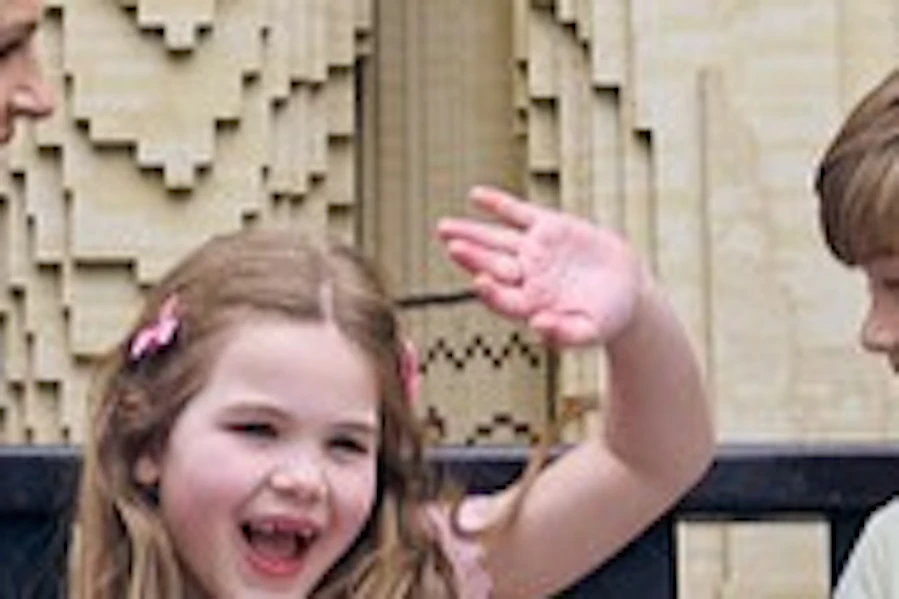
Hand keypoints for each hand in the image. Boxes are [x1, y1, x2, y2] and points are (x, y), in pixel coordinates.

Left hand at [436, 186, 645, 346]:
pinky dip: (498, 203)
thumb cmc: (606, 317)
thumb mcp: (590, 331)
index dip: (491, 291)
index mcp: (531, 305)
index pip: (503, 298)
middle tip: (451, 245)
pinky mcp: (549, 227)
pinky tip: (475, 195)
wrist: (626, 288)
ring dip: (472, 232)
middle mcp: (526, 277)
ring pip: (497, 239)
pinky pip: (519, 213)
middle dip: (471, 256)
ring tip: (445, 227)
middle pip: (492, 265)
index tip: (479, 281)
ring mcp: (534, 250)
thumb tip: (537, 326)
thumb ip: (564, 334)